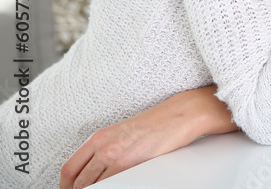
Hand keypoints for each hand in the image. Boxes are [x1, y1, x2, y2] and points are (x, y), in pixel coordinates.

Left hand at [59, 86, 234, 187]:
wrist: (179, 114)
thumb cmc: (155, 122)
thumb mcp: (122, 132)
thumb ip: (105, 149)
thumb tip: (94, 170)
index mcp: (99, 138)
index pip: (69, 169)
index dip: (66, 186)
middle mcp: (103, 147)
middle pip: (79, 182)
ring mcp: (116, 157)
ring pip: (93, 186)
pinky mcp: (131, 165)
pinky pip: (112, 185)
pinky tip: (117, 186)